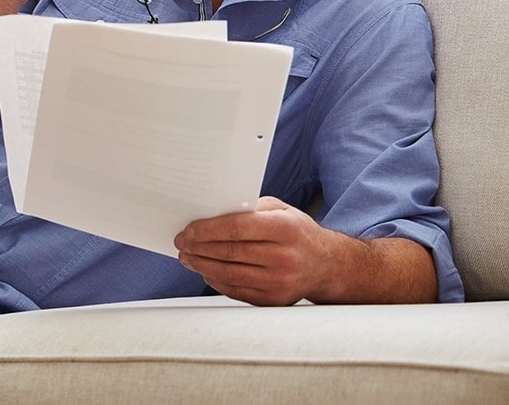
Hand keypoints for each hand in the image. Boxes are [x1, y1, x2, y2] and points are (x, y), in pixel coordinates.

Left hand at [173, 196, 335, 305]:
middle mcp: (285, 257)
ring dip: (201, 265)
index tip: (187, 230)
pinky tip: (205, 271)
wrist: (327, 265)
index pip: (237, 228)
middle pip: (229, 252)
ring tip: (187, 257)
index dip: (206, 230)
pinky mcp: (274, 300)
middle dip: (198, 247)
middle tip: (181, 242)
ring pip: (228, 274)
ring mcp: (280, 282)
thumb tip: (211, 211)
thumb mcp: (281, 210)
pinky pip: (235, 291)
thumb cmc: (297, 232)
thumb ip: (250, 208)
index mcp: (285, 229)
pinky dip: (215, 281)